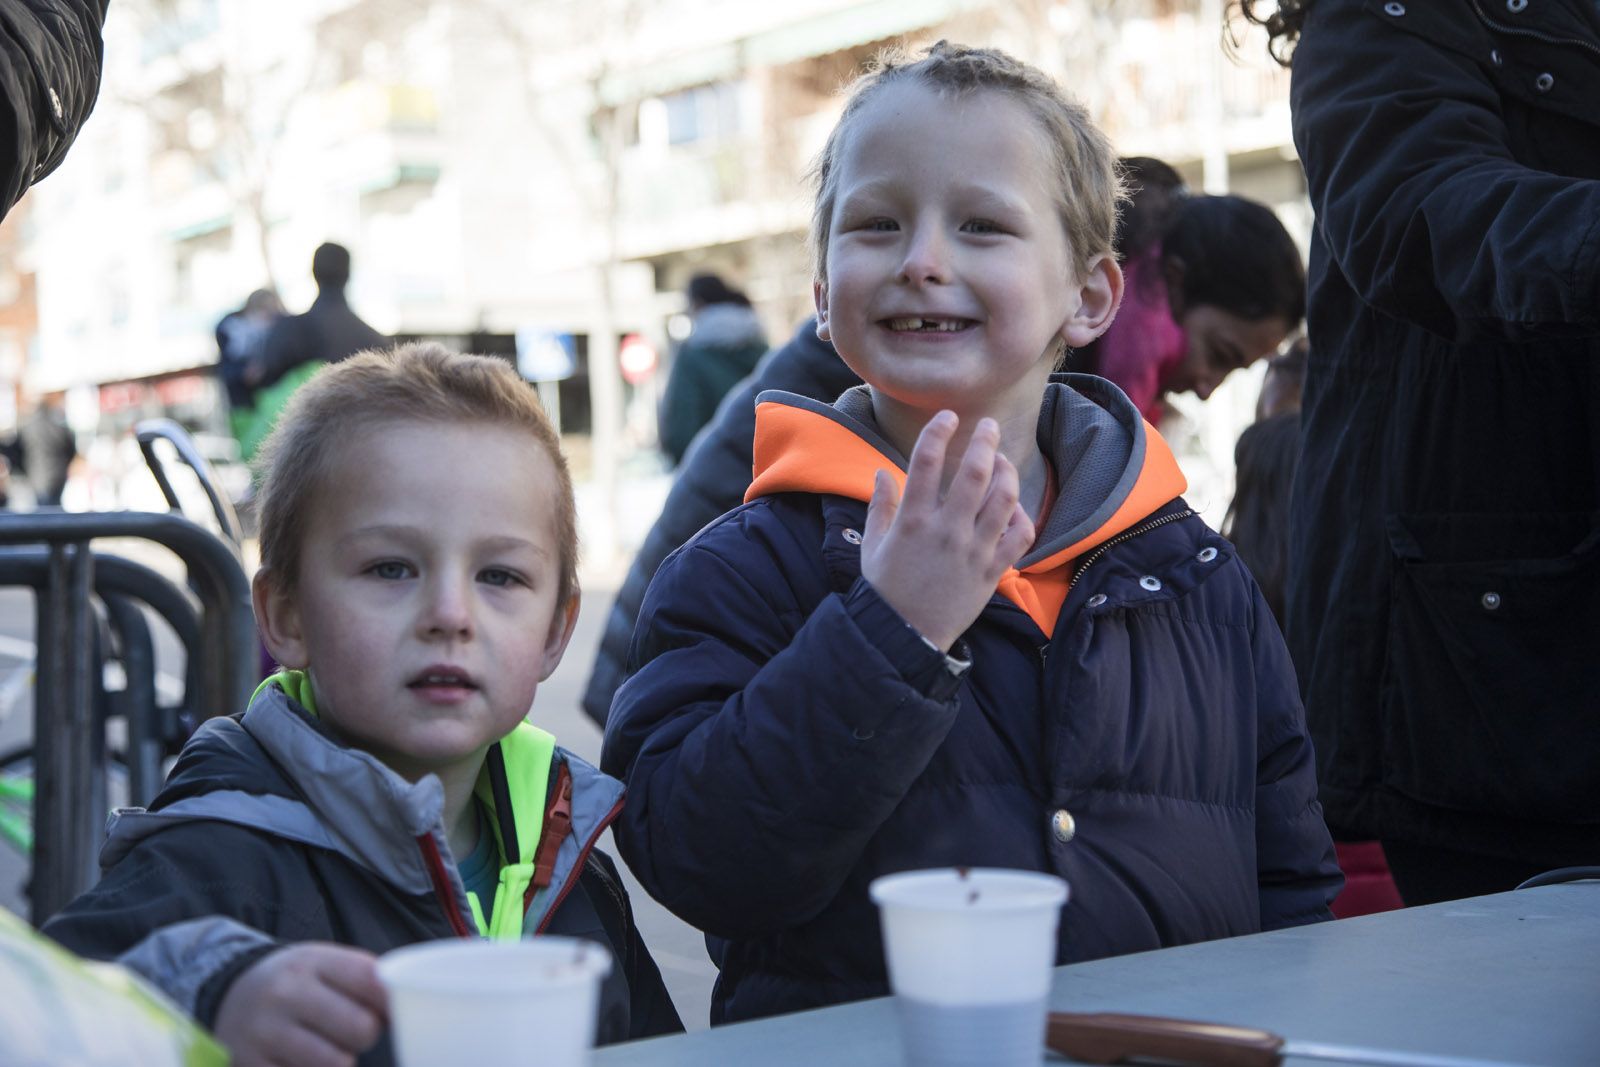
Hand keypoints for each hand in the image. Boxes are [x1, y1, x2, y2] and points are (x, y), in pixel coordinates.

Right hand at [213, 943, 386, 1066]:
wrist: (229, 997)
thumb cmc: (294, 983)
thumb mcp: (322, 964)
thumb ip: (364, 978)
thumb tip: (404, 1004)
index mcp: (310, 962)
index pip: (372, 980)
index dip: (390, 1001)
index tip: (387, 1008)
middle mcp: (285, 994)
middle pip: (361, 1028)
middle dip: (367, 1034)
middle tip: (355, 1031)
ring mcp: (265, 1033)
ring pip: (337, 1063)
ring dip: (341, 1061)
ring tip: (328, 1047)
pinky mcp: (250, 1065)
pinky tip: (301, 1061)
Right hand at [861, 412, 1033, 650]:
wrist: (905, 635)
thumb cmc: (885, 589)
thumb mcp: (872, 545)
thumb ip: (879, 505)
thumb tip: (882, 471)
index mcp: (912, 520)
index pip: (926, 461)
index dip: (938, 430)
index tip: (948, 417)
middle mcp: (946, 530)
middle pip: (974, 472)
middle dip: (985, 440)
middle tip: (989, 426)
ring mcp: (973, 551)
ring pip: (1003, 499)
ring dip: (1007, 473)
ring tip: (1002, 462)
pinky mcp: (992, 572)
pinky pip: (1019, 537)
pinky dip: (1022, 516)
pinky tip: (1013, 507)